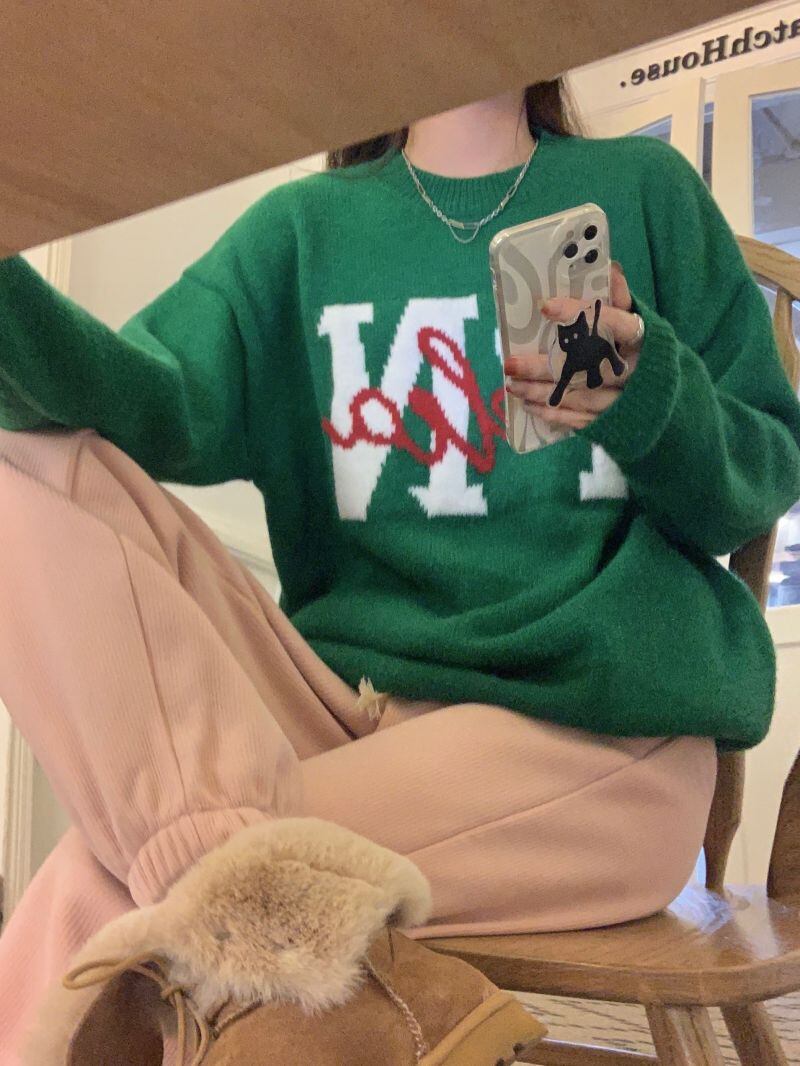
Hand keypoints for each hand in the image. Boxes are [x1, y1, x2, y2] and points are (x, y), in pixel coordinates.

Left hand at [504, 261, 642, 430]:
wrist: (674, 399)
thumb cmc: (646, 352)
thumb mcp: (639, 323)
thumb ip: (622, 300)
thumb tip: (610, 267)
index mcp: (644, 341)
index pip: (614, 324)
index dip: (580, 314)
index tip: (545, 307)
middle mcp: (636, 372)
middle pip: (588, 367)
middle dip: (546, 367)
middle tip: (511, 363)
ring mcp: (626, 402)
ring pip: (580, 397)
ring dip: (543, 393)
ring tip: (513, 385)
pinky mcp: (616, 423)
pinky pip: (581, 421)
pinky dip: (555, 415)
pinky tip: (530, 406)